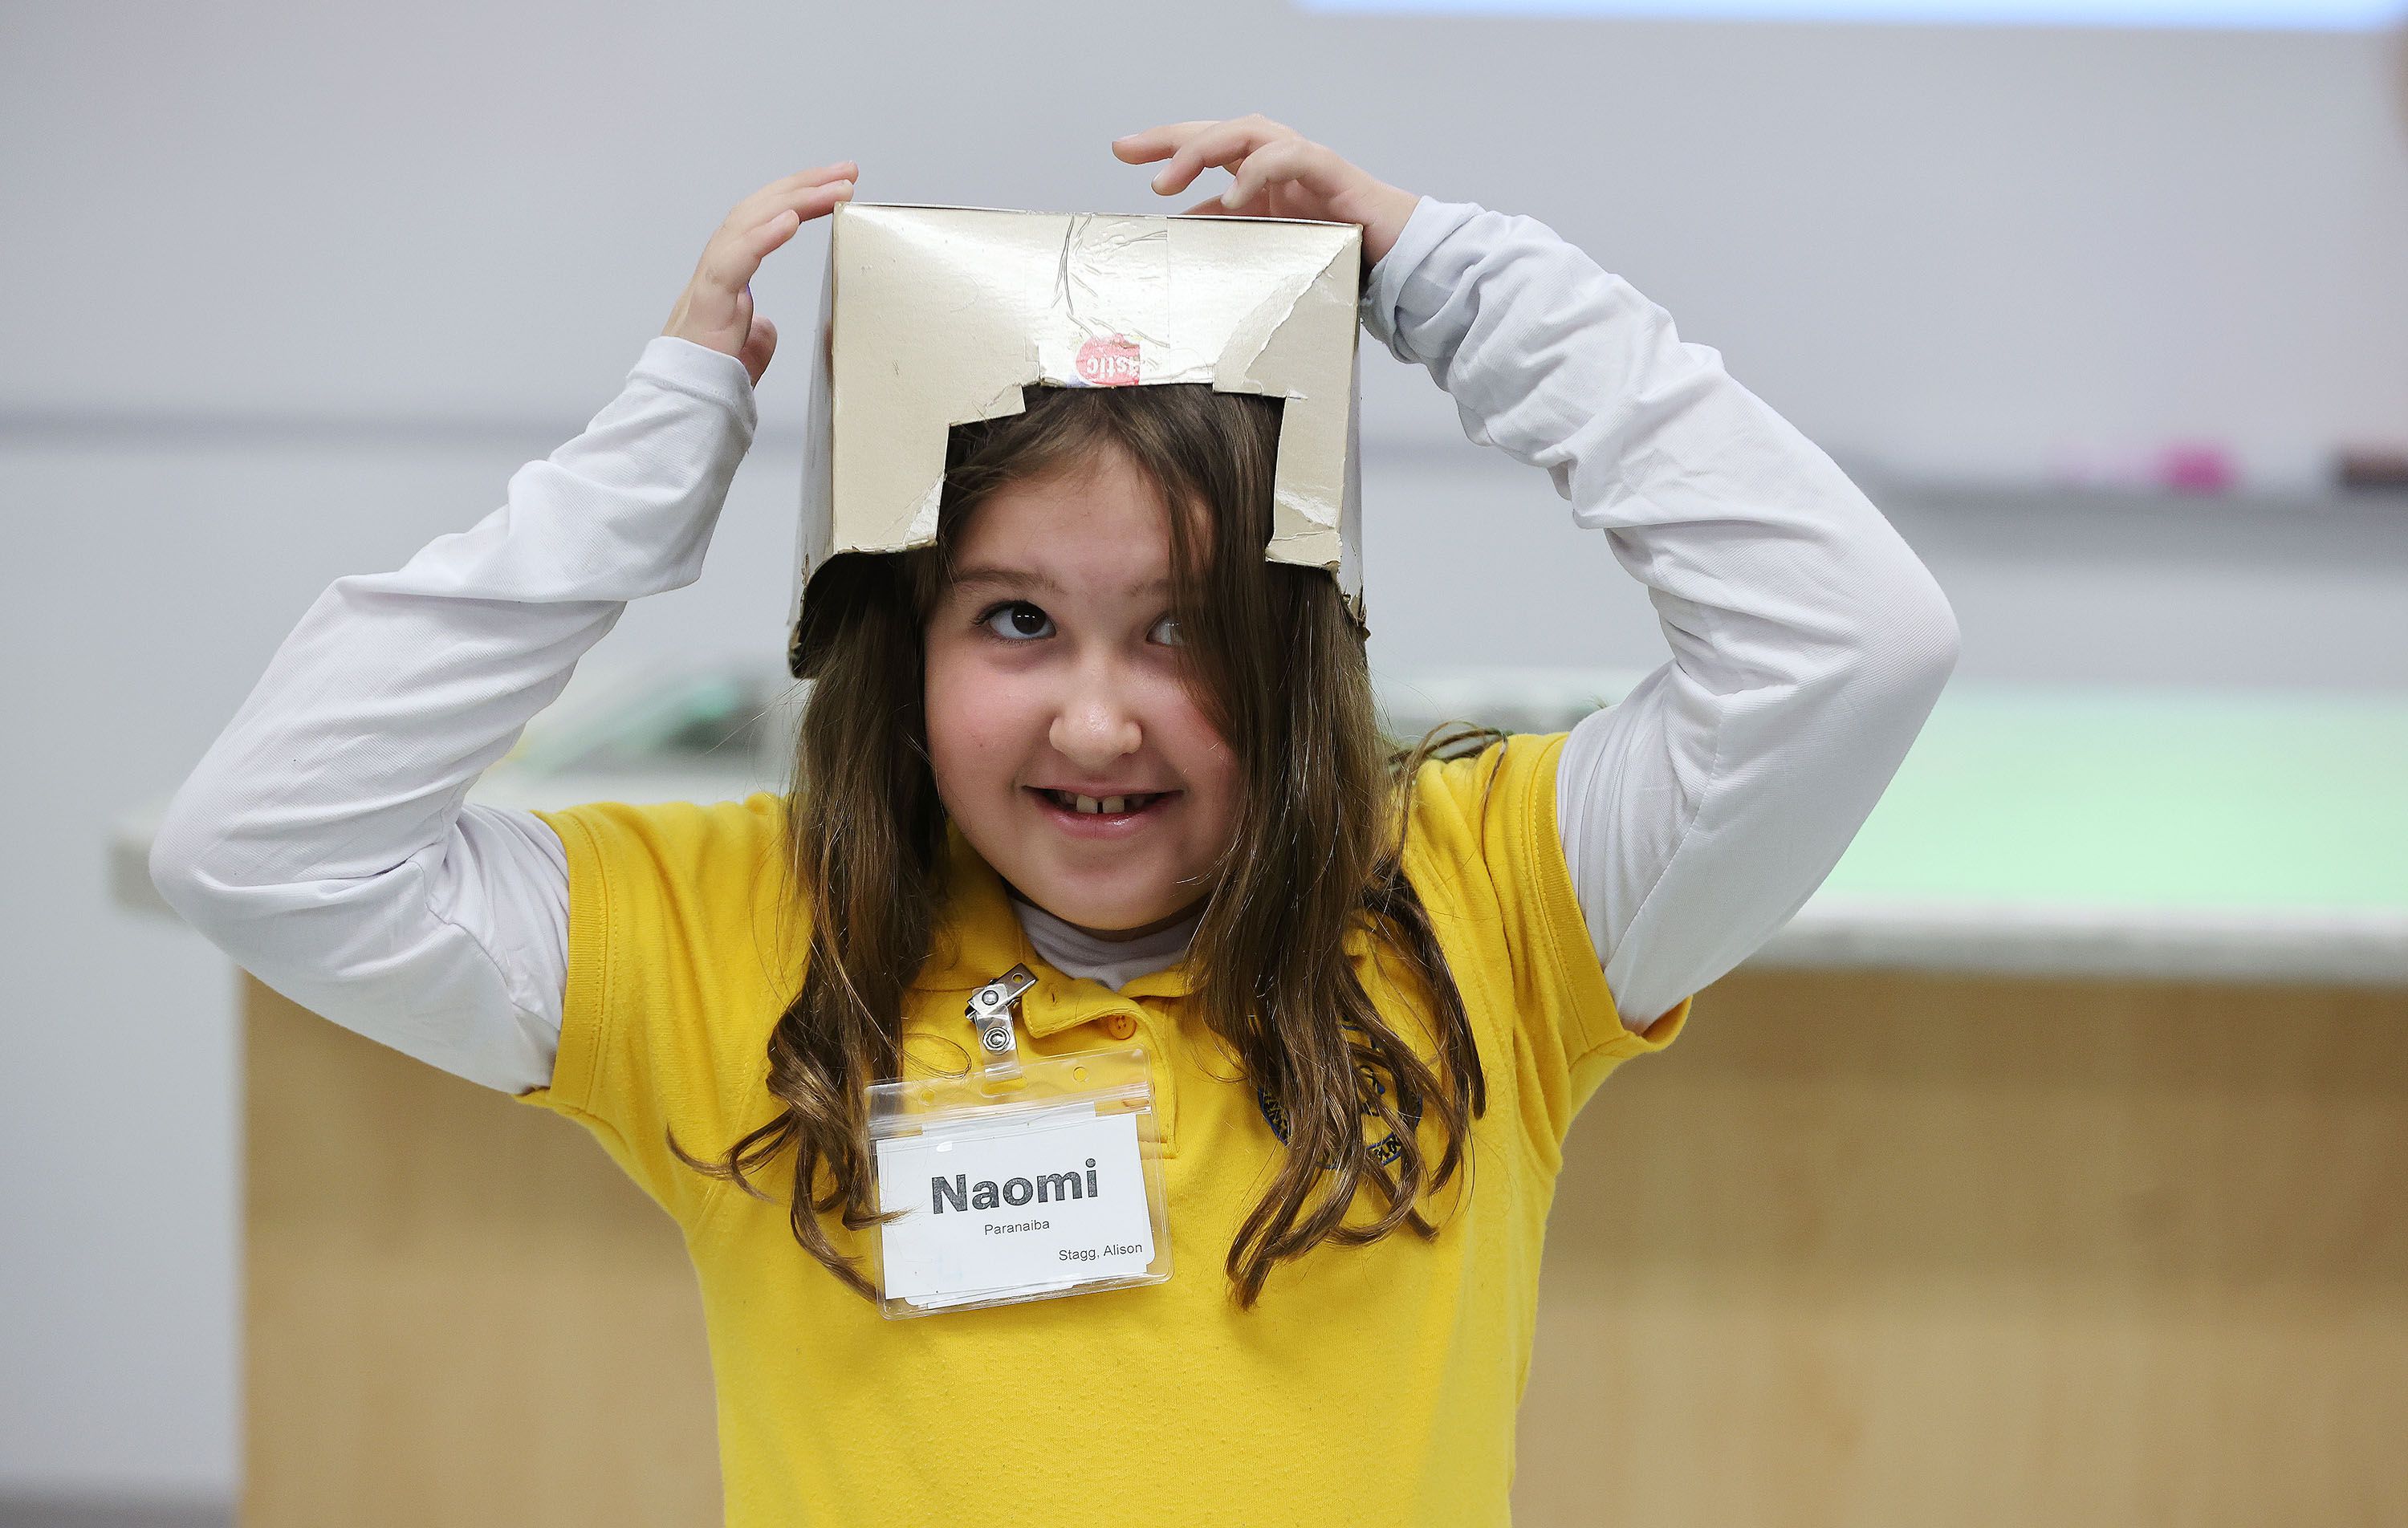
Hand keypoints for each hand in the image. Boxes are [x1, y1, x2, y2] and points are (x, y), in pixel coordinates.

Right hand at [662, 163, 856, 385]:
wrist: (677, 414)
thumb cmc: (706, 386)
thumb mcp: (745, 357)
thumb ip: (757, 337)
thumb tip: (768, 326)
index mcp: (726, 278)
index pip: (761, 222)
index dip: (797, 198)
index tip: (837, 184)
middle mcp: (715, 270)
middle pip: (757, 210)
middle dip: (804, 185)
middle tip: (847, 171)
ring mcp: (708, 284)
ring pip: (746, 224)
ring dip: (794, 201)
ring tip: (834, 189)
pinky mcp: (705, 305)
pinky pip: (732, 262)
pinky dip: (761, 237)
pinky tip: (790, 219)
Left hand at [1111, 116, 1416, 269]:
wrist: (1393, 255)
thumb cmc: (1334, 247)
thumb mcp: (1265, 243)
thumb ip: (1228, 231)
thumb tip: (1183, 227)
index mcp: (1259, 173)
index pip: (1206, 147)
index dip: (1164, 144)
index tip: (1122, 150)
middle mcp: (1278, 158)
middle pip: (1219, 131)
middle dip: (1172, 138)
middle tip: (1132, 154)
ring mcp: (1303, 160)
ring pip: (1248, 133)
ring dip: (1205, 150)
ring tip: (1171, 178)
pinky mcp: (1329, 171)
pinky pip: (1289, 157)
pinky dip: (1257, 171)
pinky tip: (1232, 197)